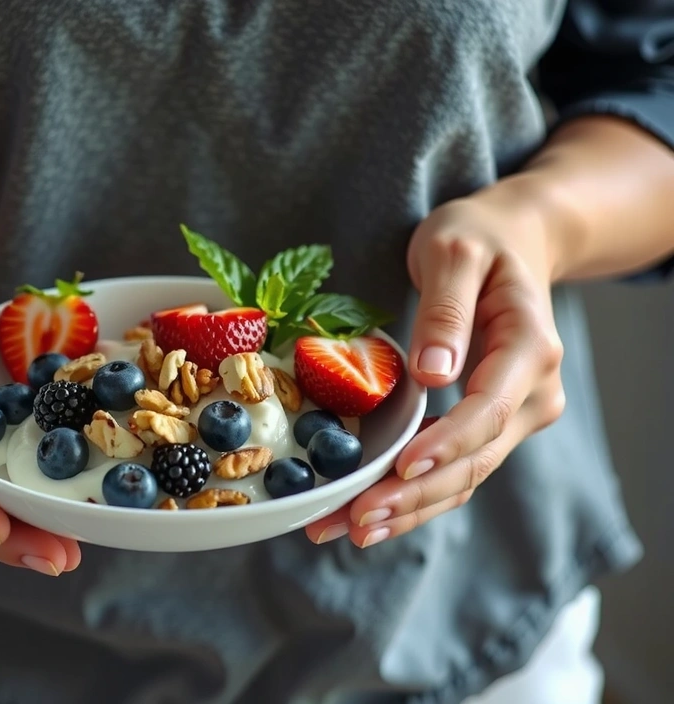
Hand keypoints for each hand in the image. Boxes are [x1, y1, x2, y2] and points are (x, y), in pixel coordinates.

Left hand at [307, 187, 566, 547]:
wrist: (514, 240)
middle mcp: (531, 395)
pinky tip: (371, 514)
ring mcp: (513, 415)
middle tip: (355, 519)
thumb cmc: (479, 237)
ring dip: (408, 510)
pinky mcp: (487, 425)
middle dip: (413, 496)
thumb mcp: (455, 251)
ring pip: (463, 478)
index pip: (488, 410)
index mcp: (529, 350)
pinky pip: (453, 470)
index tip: (402, 466)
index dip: (445, 444)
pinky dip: (413, 497)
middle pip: (474, 460)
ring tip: (348, 530)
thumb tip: (432, 372)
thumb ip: (446, 309)